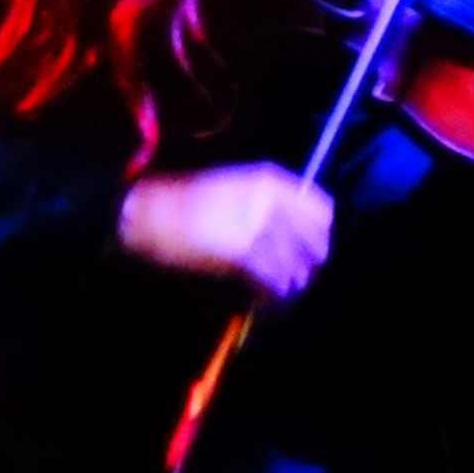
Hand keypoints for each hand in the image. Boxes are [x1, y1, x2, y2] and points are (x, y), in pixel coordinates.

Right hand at [119, 163, 335, 298]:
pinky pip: (272, 278)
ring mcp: (256, 226)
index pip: (320, 208)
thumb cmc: (186, 200)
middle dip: (312, 259)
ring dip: (294, 277)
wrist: (151, 213)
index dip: (322, 230)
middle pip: (314, 239)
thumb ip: (267, 202)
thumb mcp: (233, 187)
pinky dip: (273, 289)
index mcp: (268, 180)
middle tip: (305, 270)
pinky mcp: (242, 252)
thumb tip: (293, 227)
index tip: (318, 242)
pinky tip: (267, 292)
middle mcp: (269, 201)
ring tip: (285, 284)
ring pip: (295, 262)